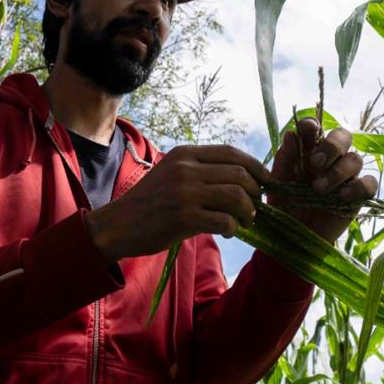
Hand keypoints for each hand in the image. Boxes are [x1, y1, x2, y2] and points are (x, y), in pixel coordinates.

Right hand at [86, 144, 269, 263]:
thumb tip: (243, 176)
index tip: (265, 181)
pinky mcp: (184, 217)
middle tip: (255, 207)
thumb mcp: (173, 173)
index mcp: (185, 153)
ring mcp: (185, 192)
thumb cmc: (151, 202)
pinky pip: (224, 220)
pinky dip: (234, 227)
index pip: (232, 152)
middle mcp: (186, 168)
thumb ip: (202, 169)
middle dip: (255, 192)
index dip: (255, 166)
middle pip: (239, 174)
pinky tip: (229, 231)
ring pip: (236, 195)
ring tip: (246, 220)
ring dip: (248, 211)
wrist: (117, 226)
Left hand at [270, 118, 377, 243]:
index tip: (308, 129)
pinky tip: (342, 196)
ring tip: (319, 189)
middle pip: (343, 136)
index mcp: (309, 150)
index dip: (313, 124)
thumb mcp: (278, 184)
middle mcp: (331, 159)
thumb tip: (291, 134)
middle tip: (315, 163)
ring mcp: (347, 176)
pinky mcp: (359, 194)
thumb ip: (284, 160)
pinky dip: (358, 187)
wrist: (296, 236)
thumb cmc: (286, 205)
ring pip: (355, 159)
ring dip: (338, 171)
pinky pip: (369, 183)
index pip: (316, 128)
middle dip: (332, 146)